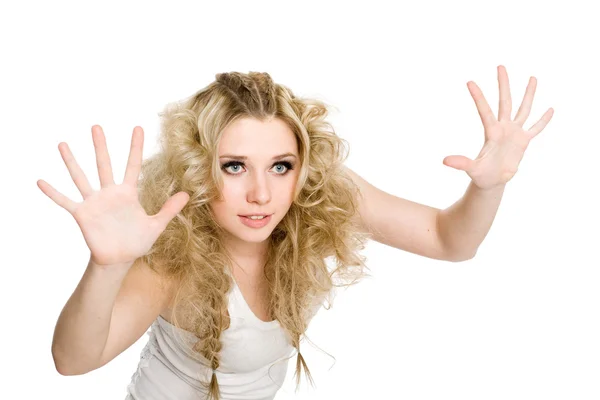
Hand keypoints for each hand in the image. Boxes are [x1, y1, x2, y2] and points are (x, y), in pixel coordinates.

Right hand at [37, 125, 189, 266]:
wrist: (119, 259)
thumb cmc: (137, 241)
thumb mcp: (156, 225)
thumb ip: (169, 209)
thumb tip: (186, 194)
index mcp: (128, 193)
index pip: (133, 165)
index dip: (135, 147)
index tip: (137, 127)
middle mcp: (109, 193)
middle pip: (105, 164)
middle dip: (101, 146)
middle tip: (96, 126)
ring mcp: (94, 202)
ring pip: (81, 178)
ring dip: (72, 162)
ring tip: (63, 145)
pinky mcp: (82, 215)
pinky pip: (65, 201)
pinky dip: (53, 193)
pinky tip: (40, 181)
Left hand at [443, 65, 553, 189]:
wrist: (492, 182)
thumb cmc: (481, 176)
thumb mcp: (472, 169)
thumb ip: (461, 163)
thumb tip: (444, 161)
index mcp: (491, 133)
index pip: (485, 111)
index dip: (478, 97)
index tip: (469, 82)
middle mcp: (503, 128)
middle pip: (505, 102)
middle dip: (503, 84)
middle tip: (500, 66)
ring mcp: (514, 133)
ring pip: (523, 109)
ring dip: (528, 94)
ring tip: (533, 77)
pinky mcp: (524, 142)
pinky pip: (536, 128)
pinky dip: (543, 120)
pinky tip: (550, 109)